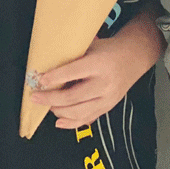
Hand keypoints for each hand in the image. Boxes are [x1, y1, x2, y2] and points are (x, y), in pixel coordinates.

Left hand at [31, 35, 145, 128]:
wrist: (134, 58)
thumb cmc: (108, 50)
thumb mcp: (92, 45)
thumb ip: (74, 56)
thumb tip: (47, 63)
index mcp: (100, 64)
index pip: (73, 72)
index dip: (55, 78)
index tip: (40, 80)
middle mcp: (104, 83)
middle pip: (73, 97)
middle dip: (51, 98)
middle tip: (35, 97)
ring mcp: (107, 98)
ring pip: (79, 112)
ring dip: (58, 111)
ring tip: (47, 105)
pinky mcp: (108, 108)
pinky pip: (87, 119)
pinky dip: (71, 123)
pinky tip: (58, 121)